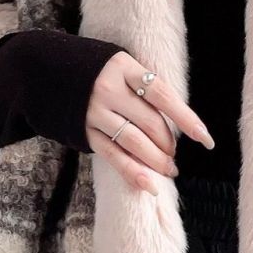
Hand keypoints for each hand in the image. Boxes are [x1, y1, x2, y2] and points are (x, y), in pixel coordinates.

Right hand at [86, 51, 213, 194]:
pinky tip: (149, 186)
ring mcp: (95, 112)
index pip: (163, 96)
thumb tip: (177, 122)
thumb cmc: (98, 72)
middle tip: (175, 154)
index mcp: (124, 68)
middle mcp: (109, 89)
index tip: (205, 138)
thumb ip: (146, 87)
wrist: (48, 72)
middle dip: (169, 144)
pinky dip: (133, 173)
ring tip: (169, 169)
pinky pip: (113, 156)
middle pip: (150, 122)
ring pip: (135, 142)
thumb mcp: (122, 66)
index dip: (186, 118)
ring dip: (156, 160)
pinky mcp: (85, 132)